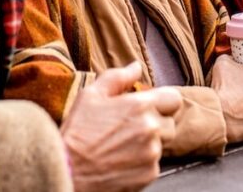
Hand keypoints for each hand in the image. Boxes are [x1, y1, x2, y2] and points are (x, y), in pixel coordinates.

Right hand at [62, 62, 180, 191]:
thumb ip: (118, 77)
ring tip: (122, 146)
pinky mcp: (149, 174)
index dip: (164, 102)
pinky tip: (121, 160)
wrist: (68, 170)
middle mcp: (151, 128)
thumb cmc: (77, 131)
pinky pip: (154, 164)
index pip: (174, 99)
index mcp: (140, 105)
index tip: (152, 107)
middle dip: (155, 124)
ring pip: (161, 144)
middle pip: (169, 123)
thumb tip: (137, 67)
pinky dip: (142, 163)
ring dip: (148, 144)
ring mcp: (151, 153)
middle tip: (130, 128)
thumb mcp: (91, 95)